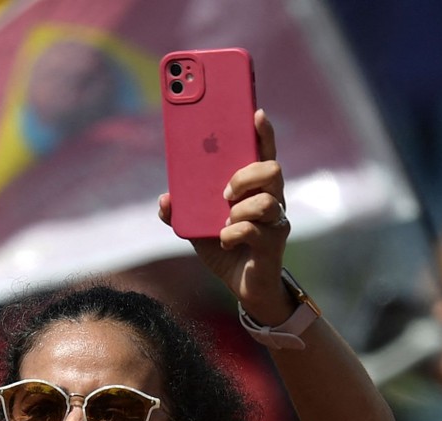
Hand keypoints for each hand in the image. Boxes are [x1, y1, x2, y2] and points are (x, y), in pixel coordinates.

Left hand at [158, 109, 290, 325]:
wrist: (243, 286)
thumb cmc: (226, 248)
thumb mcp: (198, 228)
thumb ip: (181, 211)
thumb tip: (165, 199)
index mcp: (255, 188)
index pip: (264, 152)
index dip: (263, 133)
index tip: (255, 113)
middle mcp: (272, 199)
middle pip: (272, 170)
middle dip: (245, 175)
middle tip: (224, 192)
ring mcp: (275, 221)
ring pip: (266, 201)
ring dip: (239, 209)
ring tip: (225, 222)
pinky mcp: (273, 243)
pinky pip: (254, 230)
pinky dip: (233, 234)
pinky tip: (225, 241)